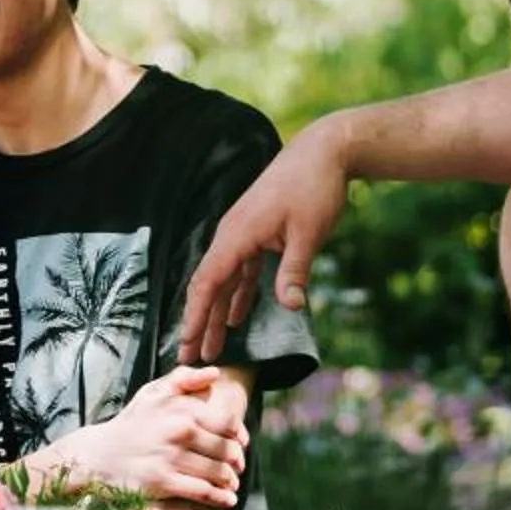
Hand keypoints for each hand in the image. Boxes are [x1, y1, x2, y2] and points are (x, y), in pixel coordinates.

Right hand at [26, 366, 247, 508]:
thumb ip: (184, 379)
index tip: (241, 444)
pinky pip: (203, 491)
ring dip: (230, 481)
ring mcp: (171, 458)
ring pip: (218, 472)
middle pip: (226, 450)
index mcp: (181, 409)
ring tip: (232, 483)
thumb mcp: (153, 393)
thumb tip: (215, 373)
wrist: (99, 455)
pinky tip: (228, 500)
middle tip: (238, 467)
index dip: (240, 436)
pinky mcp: (164, 482)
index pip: (228, 424)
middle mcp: (179, 432)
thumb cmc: (132, 423)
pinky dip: (220, 497)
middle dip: (237, 461)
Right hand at [178, 120, 349, 362]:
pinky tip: (237, 318)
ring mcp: (243, 234)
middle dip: (199, 322)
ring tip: (212, 347)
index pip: (207, 282)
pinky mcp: (257, 234)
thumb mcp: (308, 233)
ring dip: (218, 314)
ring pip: (224, 281)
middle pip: (208, 286)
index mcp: (236, 234)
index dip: (195, 316)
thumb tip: (291, 306)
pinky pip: (241, 271)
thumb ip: (295, 270)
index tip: (187, 345)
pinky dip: (238, 295)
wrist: (323, 152)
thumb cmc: (314, 188)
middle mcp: (232, 235)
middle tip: (190, 357)